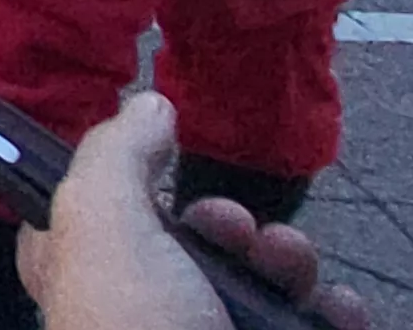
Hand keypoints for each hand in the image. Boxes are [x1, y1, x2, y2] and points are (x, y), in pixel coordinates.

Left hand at [19, 91, 366, 329]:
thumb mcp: (99, 220)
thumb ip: (115, 153)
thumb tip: (147, 106)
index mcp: (82, 275)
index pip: (94, 219)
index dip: (128, 189)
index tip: (160, 172)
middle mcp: (143, 310)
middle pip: (196, 244)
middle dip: (230, 222)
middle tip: (232, 229)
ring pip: (260, 281)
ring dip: (287, 259)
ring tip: (288, 265)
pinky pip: (311, 321)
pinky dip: (330, 310)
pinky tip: (330, 306)